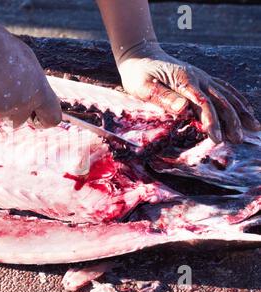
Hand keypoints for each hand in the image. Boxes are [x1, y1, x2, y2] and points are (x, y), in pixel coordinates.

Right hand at [0, 30, 60, 127]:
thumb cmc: (4, 48)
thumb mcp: (27, 64)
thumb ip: (32, 86)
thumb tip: (30, 99)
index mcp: (39, 92)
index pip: (52, 119)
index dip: (44, 119)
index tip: (37, 115)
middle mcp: (22, 104)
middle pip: (20, 120)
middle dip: (14, 111)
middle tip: (5, 90)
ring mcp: (0, 109)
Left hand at [117, 42, 260, 143]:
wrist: (140, 55)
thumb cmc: (138, 74)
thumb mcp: (143, 87)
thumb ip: (163, 97)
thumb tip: (183, 109)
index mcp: (183, 80)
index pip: (202, 103)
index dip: (211, 121)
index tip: (217, 138)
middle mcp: (197, 77)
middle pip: (219, 100)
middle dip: (231, 121)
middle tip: (238, 140)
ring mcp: (201, 77)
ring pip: (226, 94)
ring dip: (239, 111)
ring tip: (253, 128)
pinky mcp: (201, 78)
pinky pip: (224, 88)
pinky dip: (236, 99)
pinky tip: (245, 110)